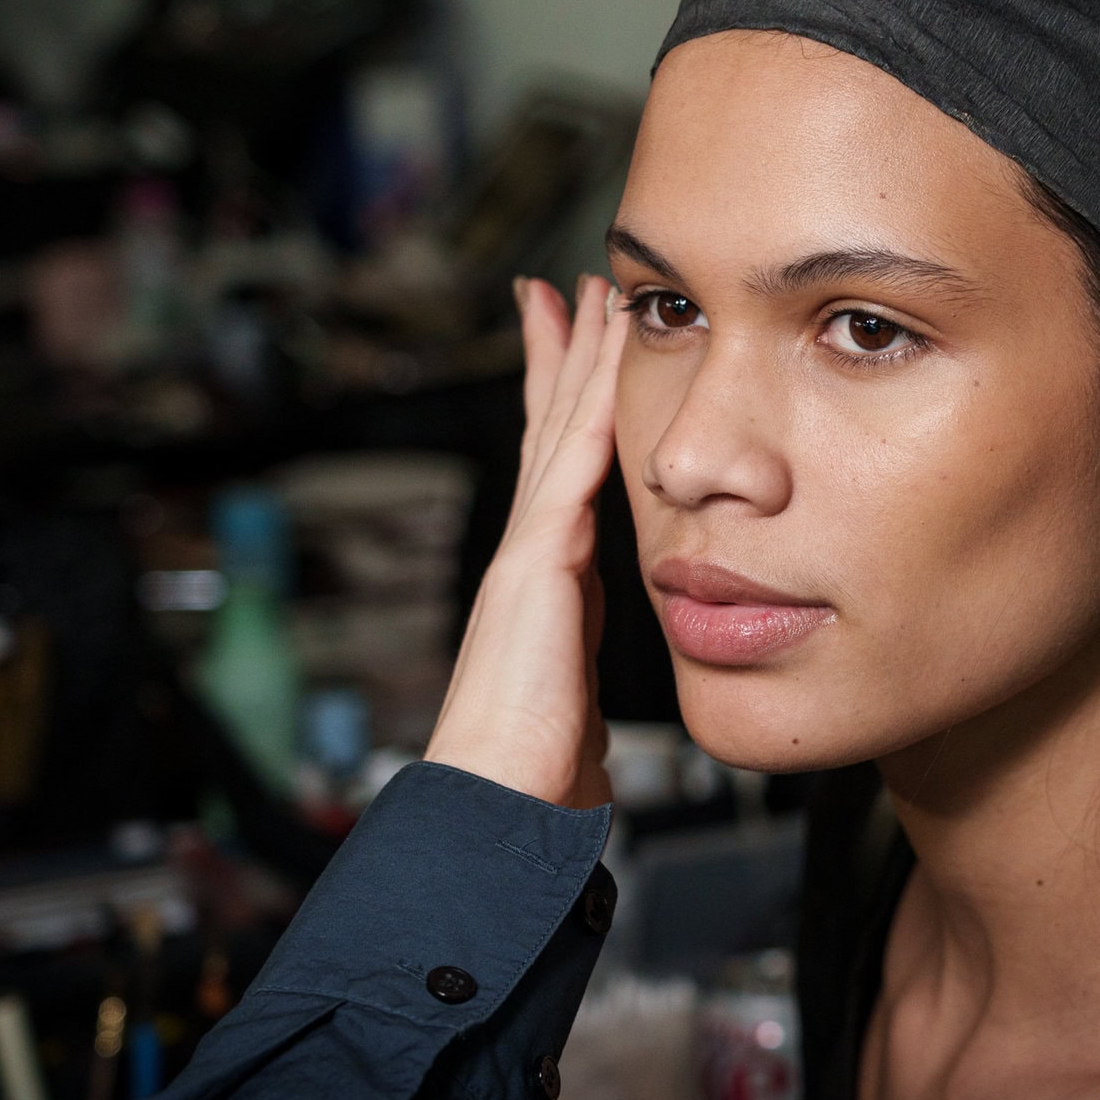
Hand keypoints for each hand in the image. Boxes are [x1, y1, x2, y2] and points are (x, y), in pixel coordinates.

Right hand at [424, 274, 629, 808]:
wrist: (492, 809)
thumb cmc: (531, 780)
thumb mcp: (575, 715)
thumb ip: (581, 686)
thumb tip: (600, 708)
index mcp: (548, 584)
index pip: (561, 476)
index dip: (570, 412)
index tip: (581, 358)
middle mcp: (531, 554)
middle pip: (548, 432)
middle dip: (562, 357)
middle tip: (571, 289)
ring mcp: (527, 552)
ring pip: (558, 430)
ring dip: (577, 356)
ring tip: (591, 292)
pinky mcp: (536, 563)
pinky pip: (571, 465)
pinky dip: (589, 404)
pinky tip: (606, 358)